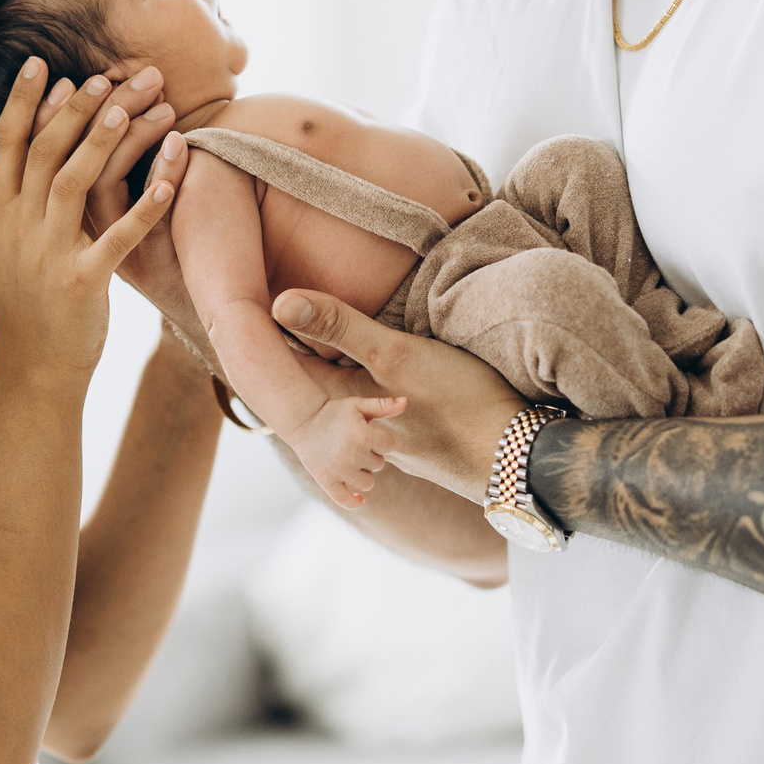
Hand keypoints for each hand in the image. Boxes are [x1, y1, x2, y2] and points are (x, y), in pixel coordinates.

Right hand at [0, 59, 180, 389]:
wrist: (33, 377)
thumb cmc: (18, 315)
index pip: (5, 145)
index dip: (22, 102)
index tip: (42, 64)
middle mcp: (17, 230)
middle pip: (43, 152)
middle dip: (75, 107)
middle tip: (107, 73)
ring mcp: (48, 255)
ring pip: (74, 182)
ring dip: (104, 138)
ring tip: (131, 102)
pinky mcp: (83, 282)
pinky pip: (118, 236)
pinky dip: (145, 204)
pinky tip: (170, 174)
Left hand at [270, 290, 525, 502]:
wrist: (520, 460)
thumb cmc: (460, 404)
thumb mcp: (397, 355)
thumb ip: (340, 327)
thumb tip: (278, 304)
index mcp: (344, 407)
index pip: (289, 370)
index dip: (267, 340)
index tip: (243, 309)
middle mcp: (357, 432)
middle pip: (313, 389)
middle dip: (295, 357)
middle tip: (274, 321)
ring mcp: (388, 442)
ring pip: (345, 403)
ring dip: (330, 374)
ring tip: (316, 342)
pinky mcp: (418, 443)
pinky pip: (372, 414)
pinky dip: (361, 391)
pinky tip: (374, 379)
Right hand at [291, 393, 410, 508]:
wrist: (303, 420)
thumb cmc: (334, 411)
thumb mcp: (358, 404)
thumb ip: (383, 405)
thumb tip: (406, 402)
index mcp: (363, 436)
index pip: (389, 446)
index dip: (380, 439)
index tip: (368, 432)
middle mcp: (353, 455)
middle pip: (379, 464)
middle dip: (371, 454)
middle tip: (355, 443)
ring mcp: (340, 471)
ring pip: (368, 483)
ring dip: (364, 473)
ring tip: (352, 460)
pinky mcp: (327, 481)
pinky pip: (346, 500)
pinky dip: (354, 502)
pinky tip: (359, 498)